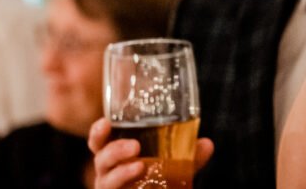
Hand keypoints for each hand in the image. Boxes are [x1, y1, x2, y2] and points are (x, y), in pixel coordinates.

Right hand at [87, 117, 214, 188]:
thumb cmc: (158, 177)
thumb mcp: (176, 164)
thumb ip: (190, 155)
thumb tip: (207, 144)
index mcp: (116, 154)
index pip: (99, 141)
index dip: (98, 132)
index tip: (106, 122)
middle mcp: (108, 171)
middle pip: (102, 159)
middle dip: (115, 150)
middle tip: (135, 145)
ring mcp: (111, 188)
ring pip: (107, 180)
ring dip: (121, 172)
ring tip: (140, 166)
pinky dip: (125, 185)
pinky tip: (137, 185)